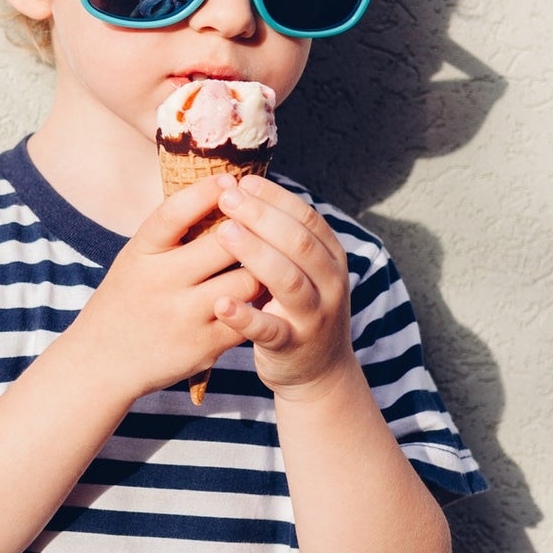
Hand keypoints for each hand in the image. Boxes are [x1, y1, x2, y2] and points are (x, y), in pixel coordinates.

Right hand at [65, 176, 263, 400]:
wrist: (101, 362)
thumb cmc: (126, 301)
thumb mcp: (135, 260)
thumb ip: (171, 236)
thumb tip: (224, 193)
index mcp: (140, 254)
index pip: (174, 213)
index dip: (206, 192)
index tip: (231, 179)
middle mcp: (160, 282)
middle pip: (223, 243)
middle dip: (251, 228)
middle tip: (267, 220)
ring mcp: (184, 316)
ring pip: (247, 280)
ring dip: (263, 268)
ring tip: (272, 260)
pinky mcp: (205, 345)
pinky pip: (250, 317)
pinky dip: (261, 304)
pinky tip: (263, 295)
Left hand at [208, 175, 356, 397]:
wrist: (318, 371)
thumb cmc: (296, 306)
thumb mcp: (301, 269)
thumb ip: (281, 237)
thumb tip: (242, 187)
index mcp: (331, 258)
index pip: (307, 218)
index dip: (275, 197)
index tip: (243, 181)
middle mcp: (330, 284)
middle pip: (299, 242)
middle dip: (262, 216)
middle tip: (227, 197)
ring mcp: (314, 316)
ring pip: (289, 280)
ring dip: (256, 254)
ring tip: (223, 233)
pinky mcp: (292, 346)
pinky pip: (270, 330)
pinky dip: (246, 317)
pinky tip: (221, 302)